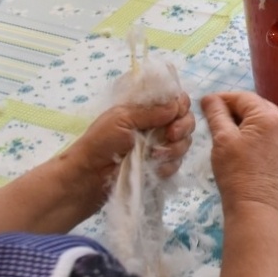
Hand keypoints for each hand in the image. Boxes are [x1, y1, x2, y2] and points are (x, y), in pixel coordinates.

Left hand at [66, 92, 195, 194]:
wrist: (90, 176)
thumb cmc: (101, 142)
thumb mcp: (122, 118)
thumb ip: (150, 111)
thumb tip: (176, 105)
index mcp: (147, 109)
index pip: (176, 100)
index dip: (181, 105)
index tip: (176, 113)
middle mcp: (157, 125)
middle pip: (187, 120)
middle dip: (183, 127)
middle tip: (171, 135)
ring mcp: (161, 146)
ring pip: (185, 142)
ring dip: (175, 148)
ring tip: (156, 154)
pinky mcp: (161, 166)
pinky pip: (177, 163)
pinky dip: (168, 165)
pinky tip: (155, 168)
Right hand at [202, 92, 277, 211]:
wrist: (255, 206)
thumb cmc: (235, 172)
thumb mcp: (222, 139)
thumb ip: (216, 114)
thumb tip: (209, 98)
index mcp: (269, 116)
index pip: (243, 97)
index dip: (222, 99)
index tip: (205, 104)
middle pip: (256, 106)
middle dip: (234, 109)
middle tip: (213, 118)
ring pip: (263, 119)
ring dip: (244, 120)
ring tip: (225, 130)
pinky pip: (270, 132)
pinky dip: (255, 132)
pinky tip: (241, 142)